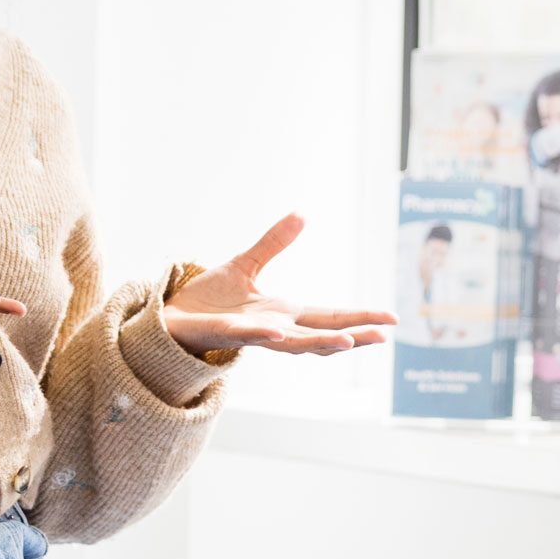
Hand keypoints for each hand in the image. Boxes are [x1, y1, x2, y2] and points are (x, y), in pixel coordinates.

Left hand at [163, 213, 396, 355]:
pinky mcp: (222, 334)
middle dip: (352, 336)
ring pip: (290, 343)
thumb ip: (273, 243)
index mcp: (282, 313)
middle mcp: (272, 328)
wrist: (168, 317)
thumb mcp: (245, 265)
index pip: (328, 316)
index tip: (391, 319)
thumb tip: (302, 215)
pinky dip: (265, 335)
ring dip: (319, 343)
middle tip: (383, 336)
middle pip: (319, 335)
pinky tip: (280, 331)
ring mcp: (249, 335)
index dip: (359, 317)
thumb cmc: (206, 300)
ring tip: (348, 342)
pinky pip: (246, 336)